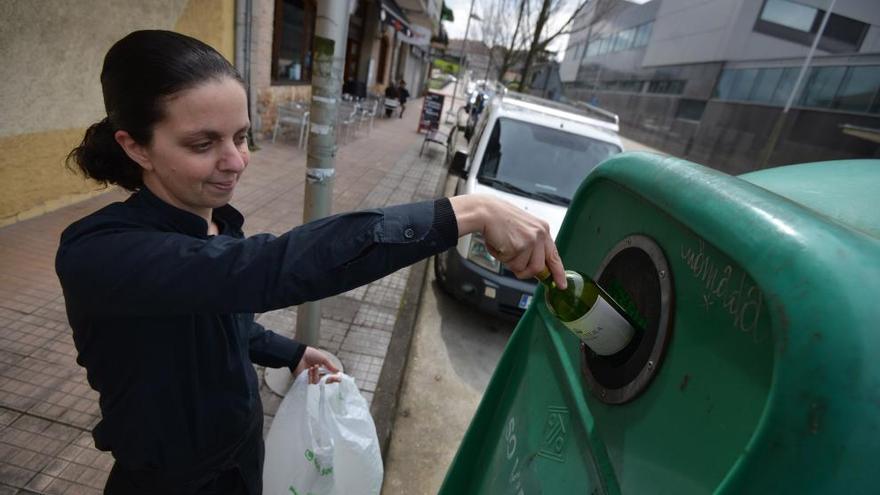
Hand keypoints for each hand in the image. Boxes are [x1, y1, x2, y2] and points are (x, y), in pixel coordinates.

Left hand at [293, 347, 341, 383]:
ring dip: (317, 373)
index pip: (329, 375)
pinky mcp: (304, 381)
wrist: (299, 355)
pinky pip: (311, 382)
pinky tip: (309, 370)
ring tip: (314, 366)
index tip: (338, 379)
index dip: (334, 377)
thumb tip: (338, 371)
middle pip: (325, 381)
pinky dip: (312, 375)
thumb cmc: (310, 354)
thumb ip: (330, 366)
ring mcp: (310, 377)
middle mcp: (316, 373)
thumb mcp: (323, 359)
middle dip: (329, 378)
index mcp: (321, 368)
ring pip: (318, 381)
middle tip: (331, 377)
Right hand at [449, 195, 566, 288]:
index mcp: (542, 229)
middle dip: (525, 271)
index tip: (561, 284)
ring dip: (511, 263)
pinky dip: (502, 259)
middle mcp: (540, 234)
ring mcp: (531, 240)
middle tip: (514, 263)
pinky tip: (500, 245)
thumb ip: (533, 247)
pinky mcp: (520, 246)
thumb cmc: (500, 220)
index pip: (554, 256)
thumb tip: (536, 267)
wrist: (486, 211)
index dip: (558, 272)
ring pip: (523, 268)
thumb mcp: (524, 230)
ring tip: (505, 248)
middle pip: (538, 268)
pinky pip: (512, 264)